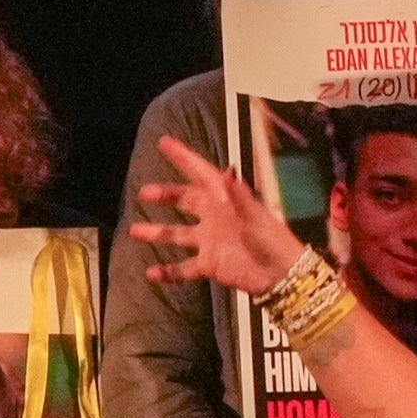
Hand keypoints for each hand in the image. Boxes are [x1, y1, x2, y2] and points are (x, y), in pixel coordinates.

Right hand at [133, 136, 303, 299]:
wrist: (282, 275)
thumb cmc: (272, 239)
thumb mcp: (254, 214)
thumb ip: (237, 195)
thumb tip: (224, 172)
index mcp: (225, 199)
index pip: (200, 172)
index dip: (183, 157)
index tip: (164, 142)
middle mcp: (214, 216)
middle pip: (185, 200)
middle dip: (165, 195)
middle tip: (144, 192)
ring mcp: (210, 241)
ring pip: (177, 235)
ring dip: (157, 232)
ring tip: (135, 230)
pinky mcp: (210, 265)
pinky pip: (184, 268)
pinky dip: (168, 271)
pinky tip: (151, 274)